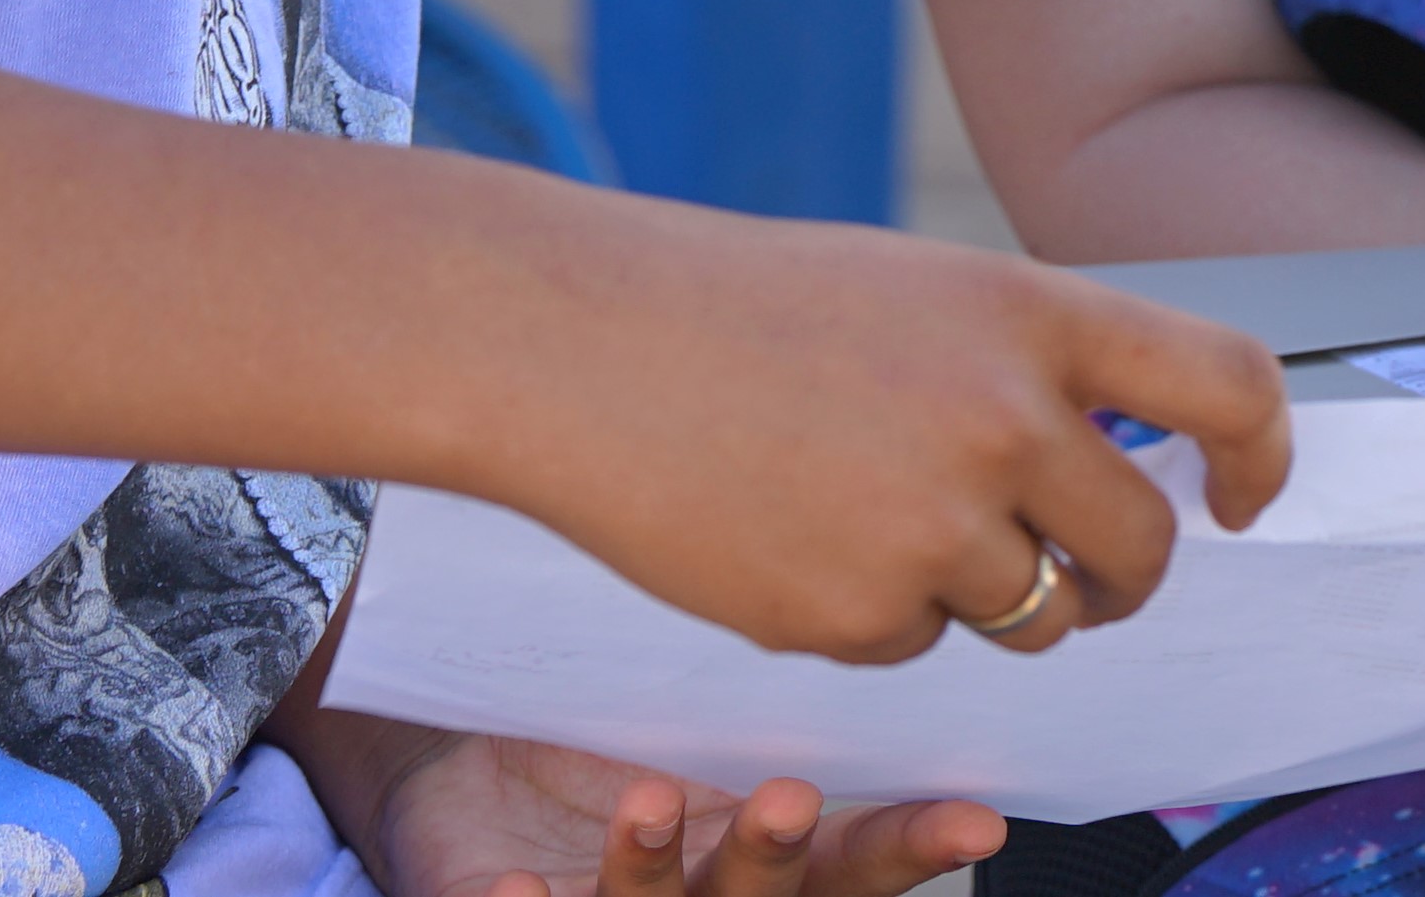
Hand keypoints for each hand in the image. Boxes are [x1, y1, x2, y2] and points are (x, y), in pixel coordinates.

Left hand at [294, 713, 999, 896]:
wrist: (450, 745)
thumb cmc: (592, 715)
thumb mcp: (691, 688)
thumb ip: (773, 669)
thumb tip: (879, 562)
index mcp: (753, 839)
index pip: (853, 858)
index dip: (911, 845)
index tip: (975, 817)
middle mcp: (697, 890)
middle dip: (778, 858)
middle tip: (788, 798)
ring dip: (655, 868)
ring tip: (647, 805)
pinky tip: (519, 886)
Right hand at [500, 215, 1290, 666]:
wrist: (580, 345)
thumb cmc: (749, 308)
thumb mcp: (921, 290)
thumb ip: (1029, 363)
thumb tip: (1131, 458)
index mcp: (1028, 312)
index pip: (1226, 381)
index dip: (1261, 454)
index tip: (1238, 497)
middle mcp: (1002, 418)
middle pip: (1140, 549)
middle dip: (1119, 580)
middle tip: (1080, 574)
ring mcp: (930, 525)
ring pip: (1035, 618)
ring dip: (990, 597)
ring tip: (880, 517)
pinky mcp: (853, 615)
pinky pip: (916, 646)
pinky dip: (873, 612)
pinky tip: (793, 534)